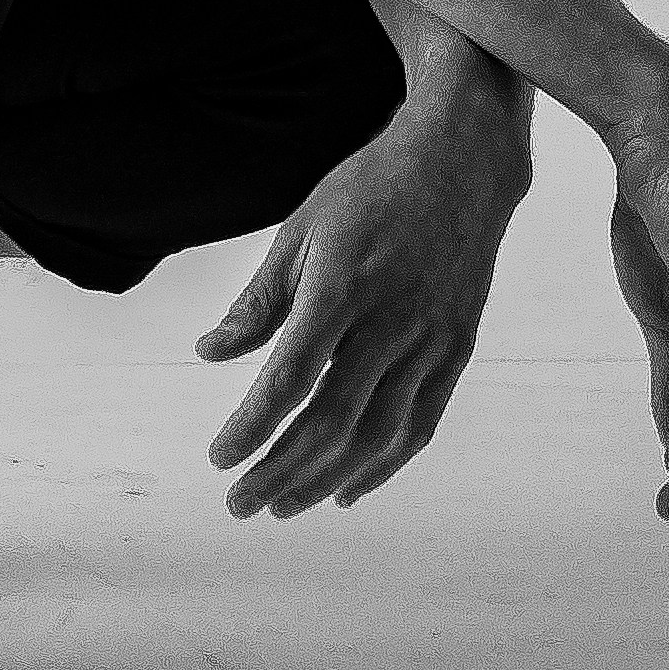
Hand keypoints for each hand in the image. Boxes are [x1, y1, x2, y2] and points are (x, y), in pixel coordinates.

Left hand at [191, 97, 525, 520]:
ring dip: (324, 480)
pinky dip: (382, 466)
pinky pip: (418, 425)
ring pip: (374, 435)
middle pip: (330, 421)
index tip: (219, 458)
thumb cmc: (370, 190)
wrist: (461, 163)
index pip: (289, 379)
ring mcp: (429, 341)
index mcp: (342, 289)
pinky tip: (346, 489)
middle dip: (279, 470)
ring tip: (282, 506)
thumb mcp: (302, 230)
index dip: (252, 427)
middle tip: (239, 504)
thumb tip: (207, 352)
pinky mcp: (456, 350)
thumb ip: (259, 301)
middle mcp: (389, 323)